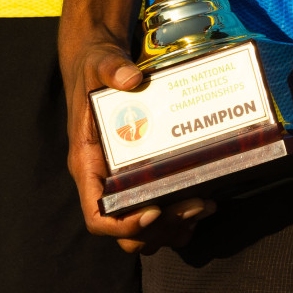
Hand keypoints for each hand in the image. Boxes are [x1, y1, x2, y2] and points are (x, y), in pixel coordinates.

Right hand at [61, 25, 215, 253]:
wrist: (96, 64)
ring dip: (173, 226)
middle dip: (162, 226)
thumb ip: (111, 68)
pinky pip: (155, 211)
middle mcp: (101, 179)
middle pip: (126, 229)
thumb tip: (130, 77)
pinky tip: (202, 201)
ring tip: (205, 206)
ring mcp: (120, 181)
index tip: (154, 212)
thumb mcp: (100, 63)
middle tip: (197, 204)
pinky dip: (177, 217)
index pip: (97, 213)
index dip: (124, 223)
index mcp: (87, 161)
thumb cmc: (94, 68)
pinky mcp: (137, 175)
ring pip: (143, 227)